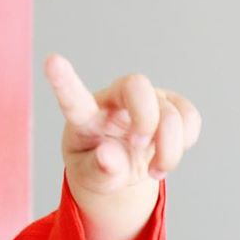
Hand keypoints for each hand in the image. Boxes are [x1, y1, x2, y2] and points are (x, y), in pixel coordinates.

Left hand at [44, 53, 200, 196]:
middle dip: (146, 119)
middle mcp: (114, 100)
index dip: (63, 81)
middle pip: (137, 86)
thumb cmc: (99, 168)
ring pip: (170, 113)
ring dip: (169, 150)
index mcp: (84, 117)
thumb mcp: (91, 178)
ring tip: (154, 172)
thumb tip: (108, 154)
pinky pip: (189, 117)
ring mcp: (145, 99)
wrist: (123, 169)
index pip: (73, 98)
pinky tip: (166, 155)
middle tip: (139, 146)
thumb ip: (98, 170)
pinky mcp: (171, 103)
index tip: (50, 61)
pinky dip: (184, 142)